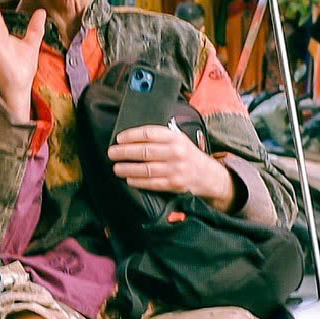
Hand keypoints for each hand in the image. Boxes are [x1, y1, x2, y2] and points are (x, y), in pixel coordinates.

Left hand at [109, 125, 233, 205]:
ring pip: (145, 169)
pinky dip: (138, 181)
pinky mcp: (174, 184)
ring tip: (116, 167)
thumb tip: (133, 136)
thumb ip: (161, 136)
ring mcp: (175, 169)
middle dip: (124, 152)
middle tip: (112, 153)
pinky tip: (128, 179)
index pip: (149, 134)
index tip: (119, 139)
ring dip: (127, 168)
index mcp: (175, 138)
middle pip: (144, 151)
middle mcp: (176, 152)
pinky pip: (151, 183)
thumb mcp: (179, 139)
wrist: (207, 175)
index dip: (131, 135)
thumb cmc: (188, 155)